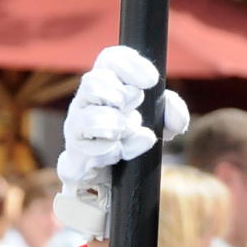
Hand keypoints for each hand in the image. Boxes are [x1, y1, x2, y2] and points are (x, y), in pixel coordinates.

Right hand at [54, 46, 189, 238]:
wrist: (113, 186)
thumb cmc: (135, 144)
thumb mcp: (163, 127)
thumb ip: (173, 113)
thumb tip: (170, 109)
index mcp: (108, 86)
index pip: (110, 59)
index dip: (129, 64)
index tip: (152, 80)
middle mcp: (87, 103)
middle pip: (92, 81)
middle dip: (119, 95)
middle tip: (135, 107)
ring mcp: (76, 129)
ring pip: (86, 115)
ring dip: (113, 123)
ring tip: (125, 130)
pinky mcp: (73, 157)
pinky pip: (84, 150)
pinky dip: (108, 150)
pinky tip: (118, 153)